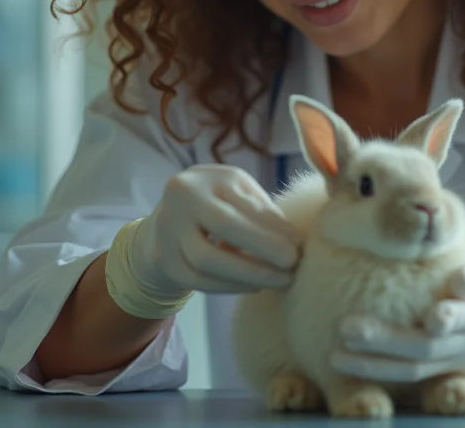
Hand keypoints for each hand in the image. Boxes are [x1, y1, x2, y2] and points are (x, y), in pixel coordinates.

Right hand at [105, 164, 302, 317]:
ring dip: (248, 274)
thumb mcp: (237, 193)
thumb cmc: (217, 202)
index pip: (243, 204)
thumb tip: (294, 240)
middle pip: (223, 226)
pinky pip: (198, 281)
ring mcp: (166, 230)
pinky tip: (255, 286)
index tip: (300, 245)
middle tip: (293, 265)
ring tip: (279, 280)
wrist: (167, 220)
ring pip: (207, 260)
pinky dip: (230, 286)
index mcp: (206, 177)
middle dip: (263, 248)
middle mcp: (180, 199)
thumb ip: (261, 210)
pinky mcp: (165, 261)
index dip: (274, 227)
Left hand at [330, 260, 464, 394]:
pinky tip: (354, 368)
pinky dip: (386, 376)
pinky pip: (417, 383)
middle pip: (429, 349)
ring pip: (417, 372)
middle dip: (386, 342)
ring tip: (336, 356)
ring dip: (375, 366)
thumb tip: (459, 282)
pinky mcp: (454, 382)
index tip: (433, 319)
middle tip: (345, 329)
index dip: (454, 318)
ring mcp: (464, 370)